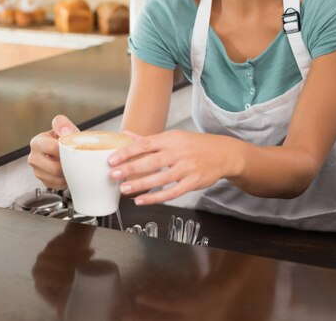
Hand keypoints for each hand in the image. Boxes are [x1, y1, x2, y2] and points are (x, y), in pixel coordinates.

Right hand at [28, 115, 78, 188]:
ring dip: (67, 173)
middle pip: (55, 168)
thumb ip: (63, 125)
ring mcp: (37, 171)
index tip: (73, 148)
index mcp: (37, 142)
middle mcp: (34, 157)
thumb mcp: (66, 128)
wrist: (68, 149)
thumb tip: (64, 131)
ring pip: (57, 178)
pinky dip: (65, 180)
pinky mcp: (44, 182)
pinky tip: (67, 170)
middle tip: (74, 158)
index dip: (66, 150)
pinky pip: (58, 185)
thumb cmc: (66, 138)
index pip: (53, 149)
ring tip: (71, 164)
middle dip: (67, 164)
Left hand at [109, 130, 230, 204]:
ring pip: (161, 178)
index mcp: (170, 139)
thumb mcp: (173, 137)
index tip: (112, 159)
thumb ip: (148, 139)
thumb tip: (125, 135)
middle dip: (131, 168)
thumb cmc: (194, 144)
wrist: (222, 153)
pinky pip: (172, 192)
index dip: (128, 151)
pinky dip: (156, 198)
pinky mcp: (193, 182)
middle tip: (114, 174)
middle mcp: (178, 152)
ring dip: (141, 185)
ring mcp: (186, 168)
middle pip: (152, 161)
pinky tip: (141, 200)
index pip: (145, 144)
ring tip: (124, 189)